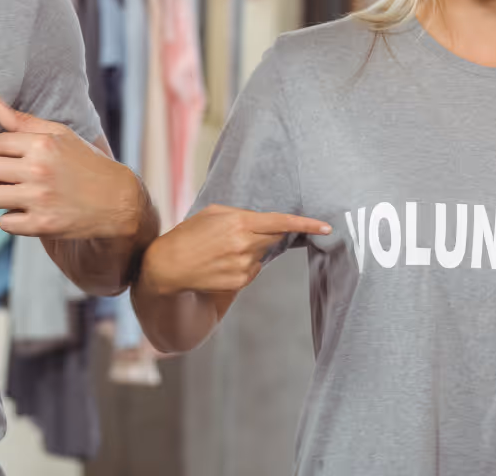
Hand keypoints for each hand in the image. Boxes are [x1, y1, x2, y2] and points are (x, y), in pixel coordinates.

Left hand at [0, 98, 141, 239]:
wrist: (116, 200)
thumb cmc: (87, 164)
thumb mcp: (61, 135)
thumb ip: (24, 121)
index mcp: (42, 144)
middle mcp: (38, 171)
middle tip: (4, 174)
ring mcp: (39, 199)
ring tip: (14, 192)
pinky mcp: (41, 225)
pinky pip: (4, 223)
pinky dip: (12, 218)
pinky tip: (26, 210)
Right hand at [140, 204, 331, 295]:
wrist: (169, 266)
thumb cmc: (189, 234)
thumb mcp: (212, 213)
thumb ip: (241, 214)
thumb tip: (263, 222)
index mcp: (240, 223)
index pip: (281, 222)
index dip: (306, 224)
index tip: (326, 226)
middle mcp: (245, 245)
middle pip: (274, 237)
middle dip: (268, 234)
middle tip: (242, 233)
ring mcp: (244, 266)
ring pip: (262, 254)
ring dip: (251, 249)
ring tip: (223, 249)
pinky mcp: (241, 282)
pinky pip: (253, 269)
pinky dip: (244, 264)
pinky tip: (222, 263)